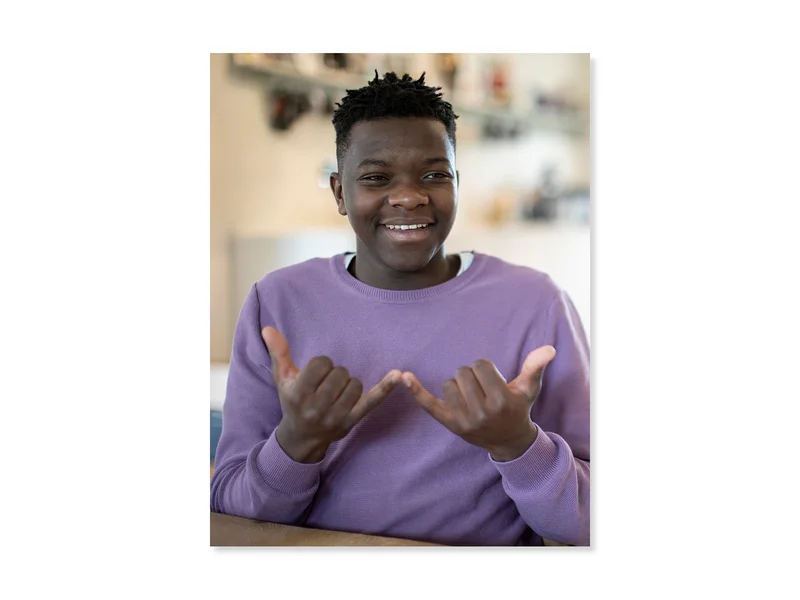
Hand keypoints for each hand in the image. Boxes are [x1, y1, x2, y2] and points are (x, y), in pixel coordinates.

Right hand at [262, 327, 400, 462]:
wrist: (302, 437)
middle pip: (340, 373)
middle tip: (326, 386)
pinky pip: (372, 401)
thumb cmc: (292, 401)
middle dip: (335, 374)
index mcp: (299, 393)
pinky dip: (386, 388)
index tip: (316, 375)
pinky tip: (398, 375)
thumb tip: (268, 328)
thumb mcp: (282, 378)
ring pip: (355, 384)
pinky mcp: (352, 421)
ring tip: (336, 393)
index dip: (321, 364)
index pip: (322, 364)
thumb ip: (278, 352)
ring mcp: (336, 416)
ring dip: (348, 384)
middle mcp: (317, 407)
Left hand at [402, 346, 556, 461]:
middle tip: (482, 390)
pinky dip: (415, 390)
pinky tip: (403, 376)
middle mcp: (481, 412)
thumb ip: (535, 367)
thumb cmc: (517, 408)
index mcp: (500, 400)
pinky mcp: (449, 424)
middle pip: (463, 372)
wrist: (508, 441)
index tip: (492, 381)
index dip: (485, 368)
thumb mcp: (529, 389)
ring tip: (471, 397)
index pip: (481, 365)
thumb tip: (549, 348)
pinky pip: (429, 404)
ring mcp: (463, 420)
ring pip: (449, 383)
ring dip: (458, 385)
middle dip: (471, 376)